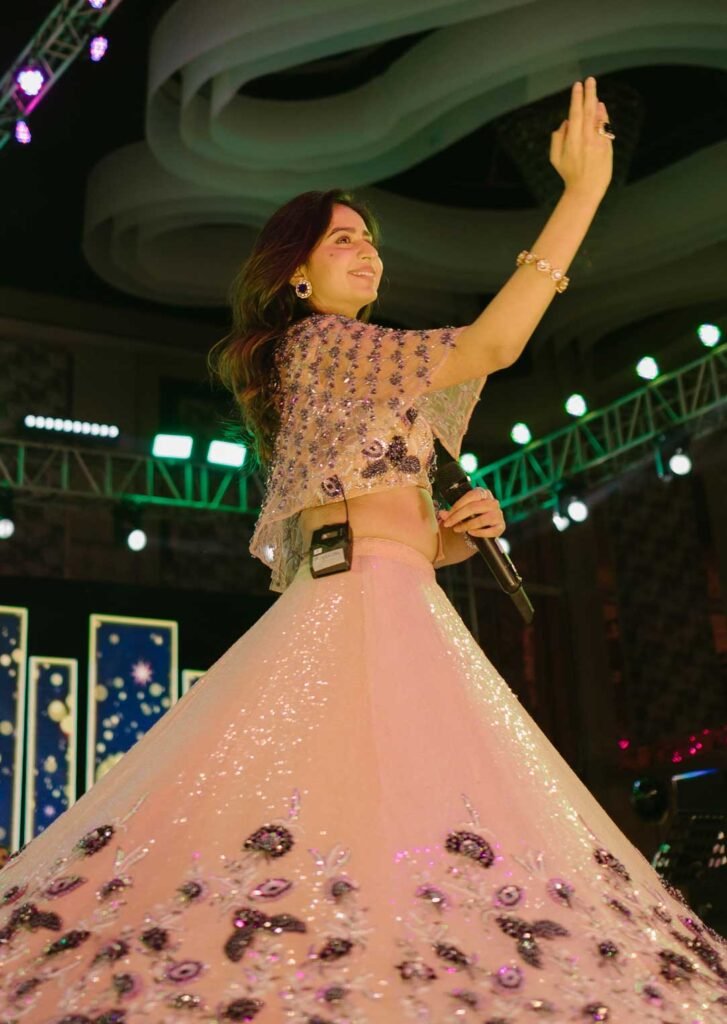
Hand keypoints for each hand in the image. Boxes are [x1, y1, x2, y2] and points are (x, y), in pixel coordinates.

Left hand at [438, 487, 504, 538]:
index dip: (457, 506)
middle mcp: (493, 502)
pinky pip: (490, 531)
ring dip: (466, 525)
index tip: (446, 516)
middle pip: (474, 507)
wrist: (484, 527)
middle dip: (458, 517)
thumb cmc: (471, 515)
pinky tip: (470, 533)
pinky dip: (479, 533)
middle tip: (447, 524)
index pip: (471, 496)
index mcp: (483, 493)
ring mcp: (498, 514)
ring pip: (482, 519)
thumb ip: (452, 512)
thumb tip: (441, 514)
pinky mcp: (501, 527)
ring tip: (457, 529)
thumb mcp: (461, 511)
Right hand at [550, 76, 612, 201]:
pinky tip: (601, 108)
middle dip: (589, 94)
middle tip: (590, 80)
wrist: (586, 189)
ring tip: (594, 92)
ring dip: (596, 103)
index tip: (577, 85)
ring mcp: (598, 142)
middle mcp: (586, 138)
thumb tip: (565, 122)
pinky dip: (604, 116)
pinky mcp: (607, 146)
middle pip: (588, 111)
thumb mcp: (555, 158)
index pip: (575, 113)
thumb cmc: (569, 174)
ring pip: (598, 117)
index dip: (576, 98)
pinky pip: (605, 127)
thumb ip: (557, 138)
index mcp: (572, 140)